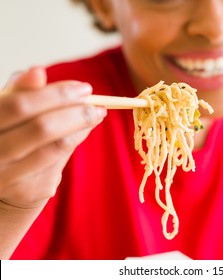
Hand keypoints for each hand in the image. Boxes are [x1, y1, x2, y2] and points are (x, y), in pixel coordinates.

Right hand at [0, 67, 106, 208]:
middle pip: (42, 128)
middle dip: (76, 111)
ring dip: (82, 126)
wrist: (1, 187)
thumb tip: (38, 71)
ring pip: (56, 146)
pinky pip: (61, 160)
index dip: (55, 94)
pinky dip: (75, 140)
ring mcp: (8, 177)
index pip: (20, 105)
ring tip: (96, 114)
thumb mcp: (7, 113)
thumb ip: (20, 93)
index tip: (83, 88)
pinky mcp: (28, 191)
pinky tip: (82, 130)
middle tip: (97, 103)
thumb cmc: (7, 138)